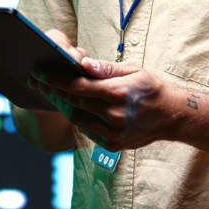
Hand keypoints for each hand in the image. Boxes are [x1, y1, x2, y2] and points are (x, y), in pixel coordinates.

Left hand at [27, 55, 179, 150]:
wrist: (170, 116)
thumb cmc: (149, 88)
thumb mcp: (132, 70)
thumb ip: (105, 68)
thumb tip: (83, 64)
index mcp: (117, 93)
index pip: (77, 87)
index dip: (55, 80)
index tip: (39, 73)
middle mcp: (114, 115)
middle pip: (72, 103)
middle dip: (52, 92)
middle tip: (38, 82)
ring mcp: (112, 133)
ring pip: (76, 119)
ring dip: (61, 106)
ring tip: (51, 94)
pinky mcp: (111, 145)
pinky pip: (86, 130)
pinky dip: (76, 118)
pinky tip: (70, 107)